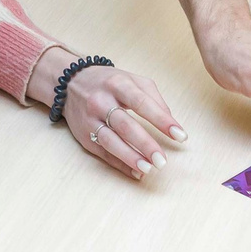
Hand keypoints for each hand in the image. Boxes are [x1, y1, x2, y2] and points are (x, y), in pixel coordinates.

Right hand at [57, 60, 186, 179]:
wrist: (69, 83)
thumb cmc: (108, 82)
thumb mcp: (132, 80)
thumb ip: (153, 98)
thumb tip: (170, 122)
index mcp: (118, 84)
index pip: (142, 103)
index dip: (162, 121)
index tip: (180, 135)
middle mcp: (101, 102)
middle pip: (125, 125)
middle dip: (145, 144)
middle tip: (162, 160)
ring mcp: (90, 120)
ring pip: (110, 141)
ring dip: (130, 157)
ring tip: (148, 169)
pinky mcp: (84, 135)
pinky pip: (102, 152)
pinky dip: (119, 164)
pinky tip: (135, 172)